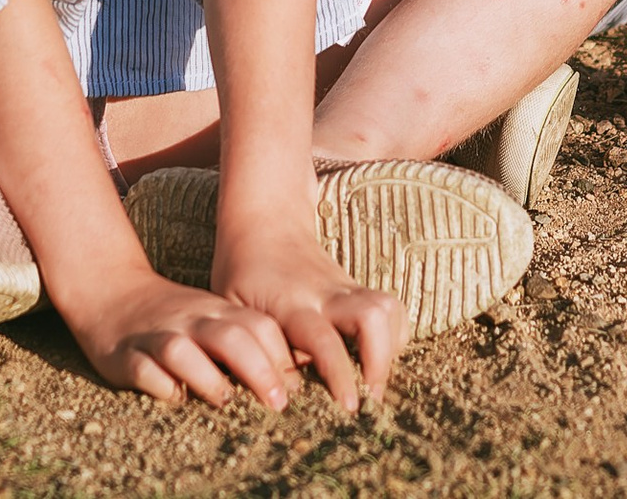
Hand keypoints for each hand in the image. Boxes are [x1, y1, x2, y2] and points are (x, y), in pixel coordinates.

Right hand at [63, 268, 301, 407]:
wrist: (110, 290)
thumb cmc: (175, 318)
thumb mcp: (214, 320)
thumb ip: (247, 342)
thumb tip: (294, 382)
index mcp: (217, 312)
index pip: (259, 327)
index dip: (282, 357)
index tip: (298, 390)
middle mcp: (190, 321)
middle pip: (230, 337)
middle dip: (259, 370)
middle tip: (278, 404)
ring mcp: (157, 336)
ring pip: (184, 351)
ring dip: (209, 378)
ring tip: (226, 402)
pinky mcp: (126, 355)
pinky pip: (145, 371)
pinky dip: (161, 386)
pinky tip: (174, 399)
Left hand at [214, 222, 405, 412]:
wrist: (264, 221)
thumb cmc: (241, 273)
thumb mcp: (232, 310)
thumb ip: (255, 350)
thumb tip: (281, 395)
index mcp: (291, 303)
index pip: (324, 339)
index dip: (341, 374)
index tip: (349, 405)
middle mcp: (325, 294)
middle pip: (371, 317)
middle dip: (380, 362)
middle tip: (369, 399)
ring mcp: (346, 288)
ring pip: (388, 309)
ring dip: (391, 350)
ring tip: (375, 382)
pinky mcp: (357, 289)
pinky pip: (391, 309)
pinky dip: (394, 337)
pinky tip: (378, 359)